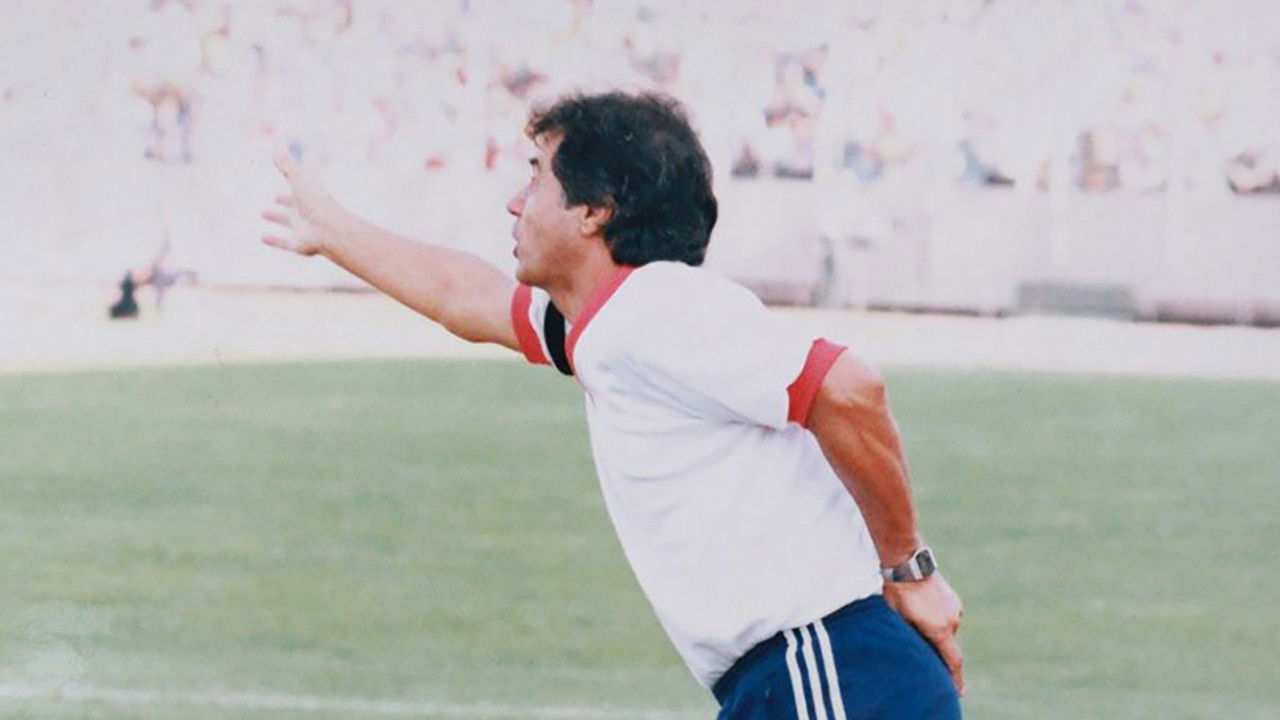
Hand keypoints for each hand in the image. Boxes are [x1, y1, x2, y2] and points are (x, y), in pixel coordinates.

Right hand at [261, 151, 346, 256]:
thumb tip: (276, 147)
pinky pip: (284, 242)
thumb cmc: (317, 202)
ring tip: (263, 213)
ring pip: (289, 223)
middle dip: (283, 202)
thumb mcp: (299, 179)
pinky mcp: (298, 244)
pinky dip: (274, 240)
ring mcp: (303, 229)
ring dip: (277, 218)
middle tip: (273, 198)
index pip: (297, 188)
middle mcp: (306, 212)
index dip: (290, 182)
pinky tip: (262, 237)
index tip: (282, 178)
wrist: (329, 229)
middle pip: (293, 205)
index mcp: (309, 196)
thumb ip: (287, 164)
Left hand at [882, 573, 964, 694]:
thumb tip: (918, 652)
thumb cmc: (898, 593)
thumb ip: (913, 639)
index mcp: (939, 629)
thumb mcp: (899, 620)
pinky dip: (936, 618)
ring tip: (915, 614)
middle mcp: (952, 620)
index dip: (956, 679)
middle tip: (916, 633)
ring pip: (945, 629)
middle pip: (945, 644)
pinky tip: (921, 606)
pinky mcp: (953, 599)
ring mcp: (955, 608)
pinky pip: (946, 616)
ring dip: (934, 629)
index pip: (953, 661)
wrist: (907, 562)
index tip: (958, 692)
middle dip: (934, 645)